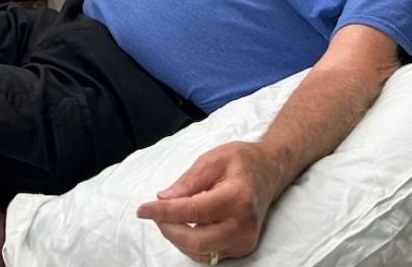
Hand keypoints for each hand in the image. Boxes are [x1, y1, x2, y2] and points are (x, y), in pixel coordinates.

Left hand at [135, 141, 281, 263]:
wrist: (268, 171)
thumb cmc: (241, 161)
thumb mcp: (212, 159)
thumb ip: (188, 181)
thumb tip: (164, 200)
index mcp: (237, 197)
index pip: (192, 211)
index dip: (163, 213)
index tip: (142, 210)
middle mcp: (243, 224)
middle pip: (195, 241)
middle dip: (168, 229)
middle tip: (154, 213)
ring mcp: (244, 239)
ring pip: (200, 252)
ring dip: (177, 237)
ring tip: (169, 216)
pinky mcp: (243, 247)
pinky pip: (208, 253)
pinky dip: (190, 242)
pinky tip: (185, 225)